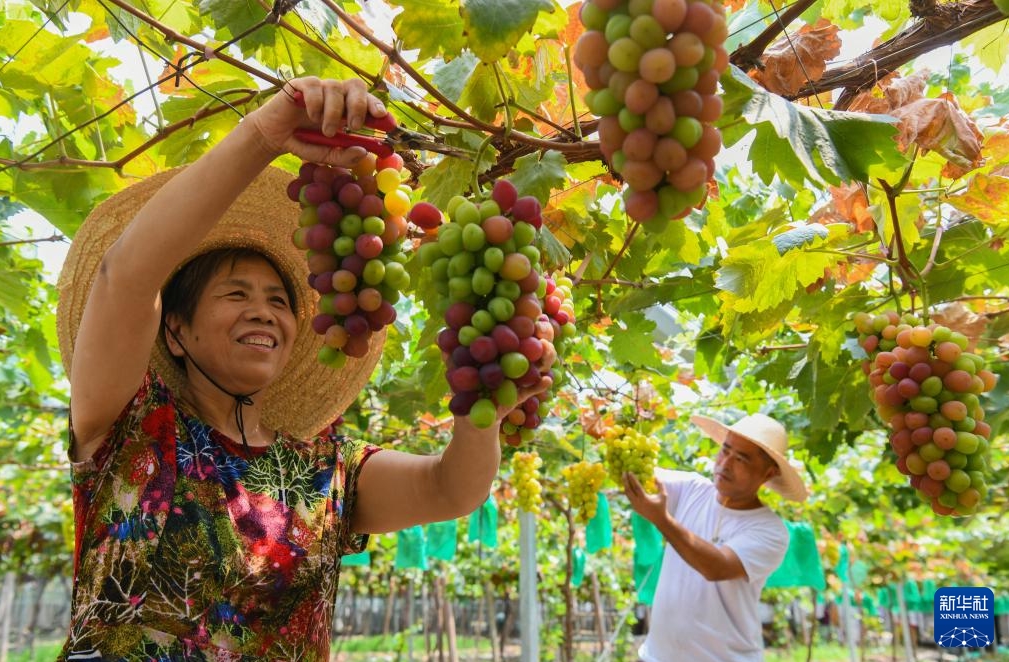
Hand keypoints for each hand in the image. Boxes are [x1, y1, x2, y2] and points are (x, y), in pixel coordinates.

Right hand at [247, 76, 386, 165]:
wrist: (275, 137)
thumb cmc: (305, 142)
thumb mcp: (327, 155)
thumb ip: (343, 156)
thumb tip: (362, 152)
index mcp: (348, 108)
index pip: (368, 100)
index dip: (378, 106)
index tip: (383, 118)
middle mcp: (337, 94)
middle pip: (357, 86)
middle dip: (360, 105)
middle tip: (354, 126)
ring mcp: (320, 87)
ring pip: (335, 89)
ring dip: (334, 113)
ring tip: (326, 132)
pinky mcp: (302, 84)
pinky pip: (315, 87)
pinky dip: (316, 104)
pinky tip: (311, 117)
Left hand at [623, 472, 667, 524]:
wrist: (659, 519)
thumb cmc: (662, 506)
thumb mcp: (664, 495)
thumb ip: (660, 485)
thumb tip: (655, 476)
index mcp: (645, 499)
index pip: (636, 487)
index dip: (632, 479)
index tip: (629, 472)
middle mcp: (638, 502)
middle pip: (628, 490)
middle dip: (625, 480)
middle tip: (624, 472)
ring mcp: (634, 506)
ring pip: (627, 494)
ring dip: (625, 485)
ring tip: (624, 477)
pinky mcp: (634, 508)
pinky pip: (629, 497)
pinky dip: (627, 490)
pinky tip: (627, 484)